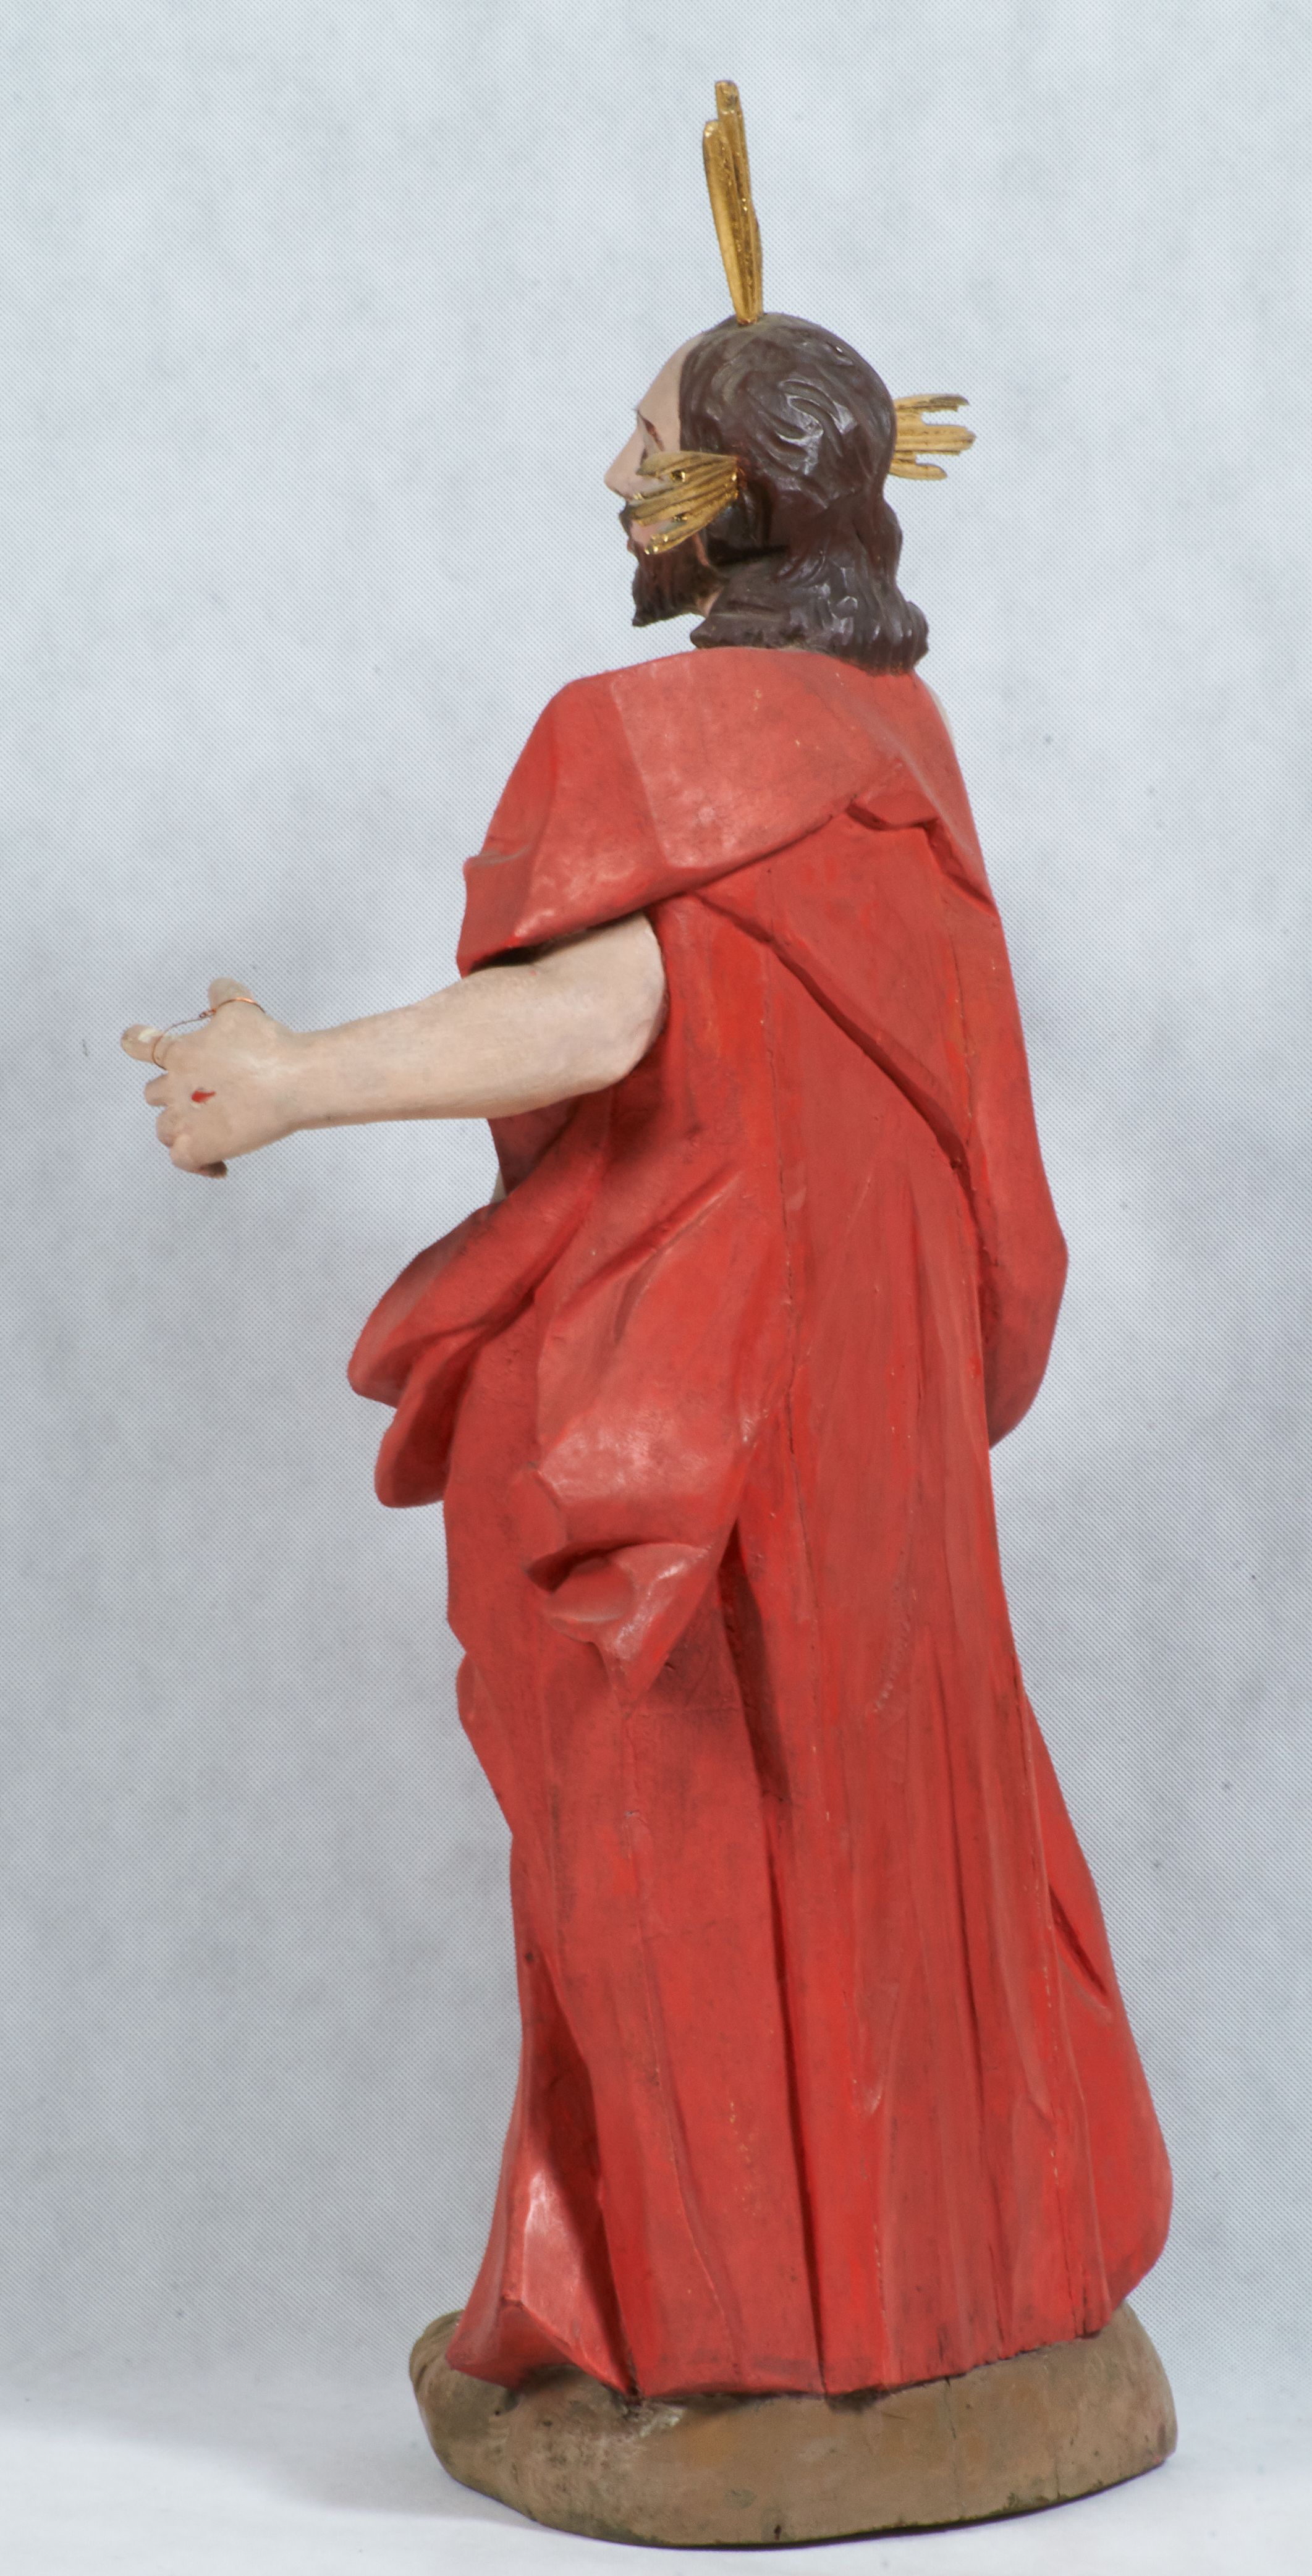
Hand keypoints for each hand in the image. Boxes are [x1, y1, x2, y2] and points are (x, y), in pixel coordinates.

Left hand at [121, 978, 302, 1176]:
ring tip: (211, 1131)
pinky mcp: (197, 1148)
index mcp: (181, 1053)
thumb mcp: (243, 1010)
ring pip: (164, 1129)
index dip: (136, 1043)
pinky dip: (200, 1164)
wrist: (291, 1082)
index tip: (131, 1041)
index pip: (142, 1045)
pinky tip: (220, 1166)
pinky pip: (183, 1161)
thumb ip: (224, 996)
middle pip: (153, 1093)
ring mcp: (183, 1120)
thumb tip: (216, 988)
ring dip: (182, 1129)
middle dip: (172, 1094)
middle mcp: (174, 1087)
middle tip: (203, 1097)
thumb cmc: (269, 1046)